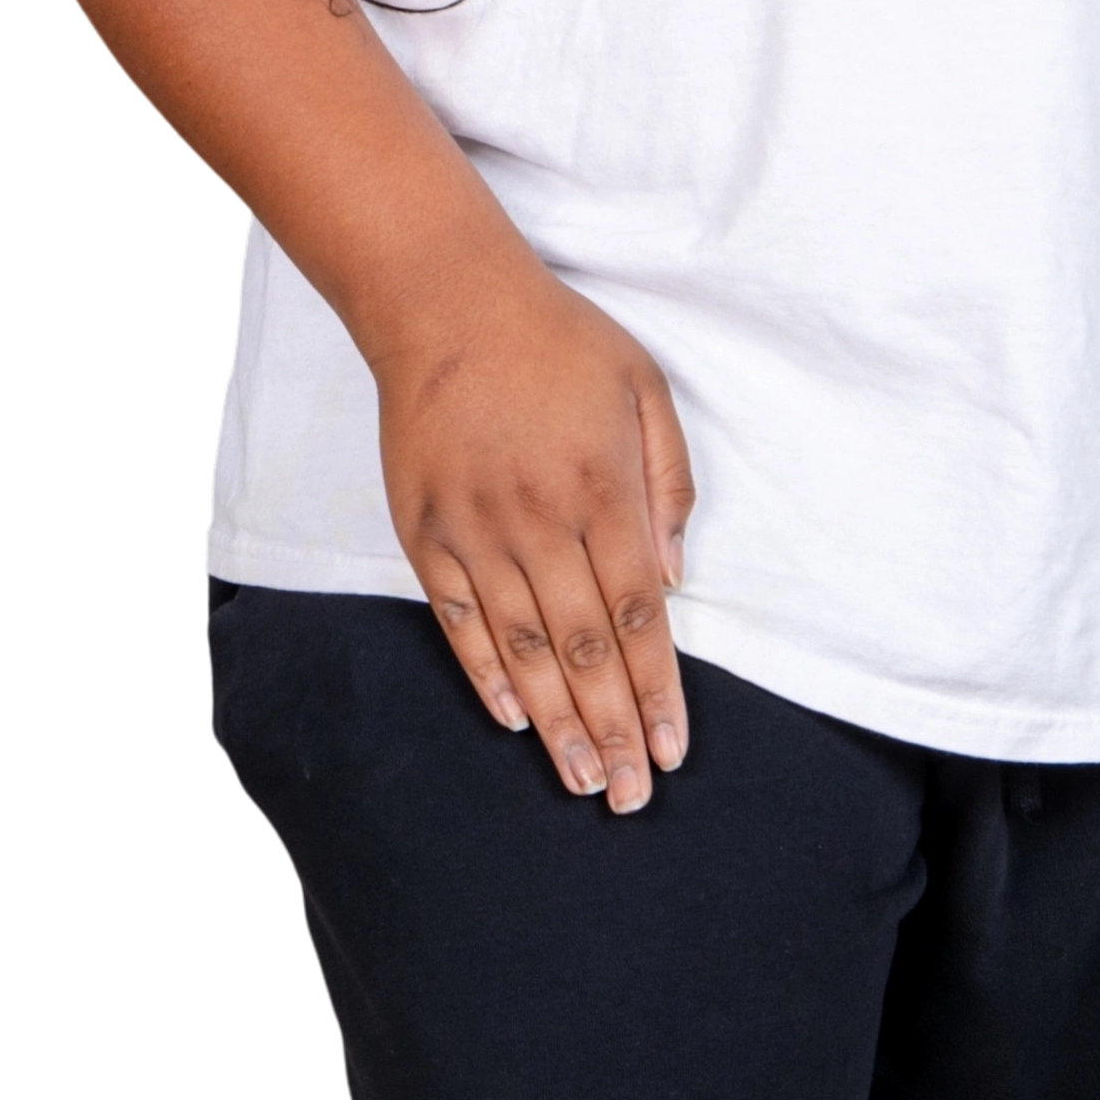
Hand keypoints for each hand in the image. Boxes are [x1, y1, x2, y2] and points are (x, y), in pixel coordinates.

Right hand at [372, 250, 697, 812]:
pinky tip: (513, 720)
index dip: (659, 692)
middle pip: (585, 652)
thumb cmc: (557, 341)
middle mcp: (540, 523)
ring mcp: (476, 533)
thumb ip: (668, 480)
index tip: (674, 749)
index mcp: (603, 491)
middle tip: (631, 796)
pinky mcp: (425, 533)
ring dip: (556, 726)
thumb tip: (673, 576)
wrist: (444, 303)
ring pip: (524, 651)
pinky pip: (458, 622)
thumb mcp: (643, 386)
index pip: (638, 618)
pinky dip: (487, 675)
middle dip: (613, 732)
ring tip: (581, 782)